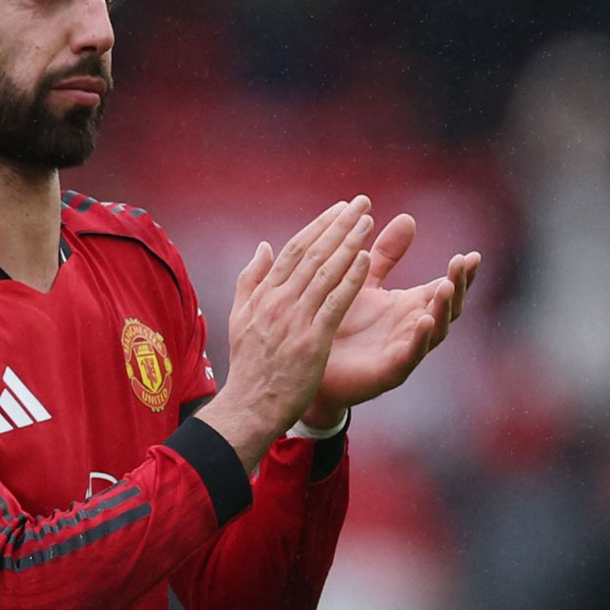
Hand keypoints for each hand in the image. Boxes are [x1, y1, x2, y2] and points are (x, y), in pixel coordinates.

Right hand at [197, 198, 374, 470]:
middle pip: (313, 254)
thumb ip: (251, 279)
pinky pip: (335, 303)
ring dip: (349, 244)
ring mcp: (295, 320)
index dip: (320, 225)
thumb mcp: (240, 317)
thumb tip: (263, 246)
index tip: (340, 208)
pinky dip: (351, 279)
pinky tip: (367, 260)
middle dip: (340, 225)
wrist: (251, 405)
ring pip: (326, 273)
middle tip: (362, 203)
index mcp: (264, 294)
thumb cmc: (250, 365)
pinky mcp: (312, 340)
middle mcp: (278, 301)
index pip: (295, 250)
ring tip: (369, 222)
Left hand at [301, 213, 480, 428]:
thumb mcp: (363, 281)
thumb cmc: (338, 321)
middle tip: (462, 264)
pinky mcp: (390, 370)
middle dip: (458, 285)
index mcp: (409, 306)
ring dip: (443, 309)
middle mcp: (412, 327)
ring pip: (436, 331)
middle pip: (447, 307)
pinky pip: (411, 354)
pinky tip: (424, 321)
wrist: (309, 361)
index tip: (473, 255)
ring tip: (446, 286)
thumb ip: (386, 254)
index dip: (461, 274)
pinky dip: (420, 339)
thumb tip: (408, 217)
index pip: (444, 287)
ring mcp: (404, 350)